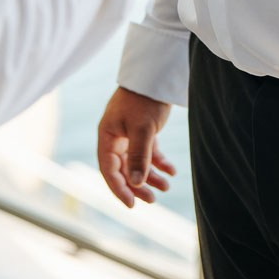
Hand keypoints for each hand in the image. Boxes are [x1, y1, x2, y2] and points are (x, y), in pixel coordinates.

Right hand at [98, 86, 173, 206]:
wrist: (156, 74)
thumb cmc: (144, 99)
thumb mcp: (142, 129)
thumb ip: (139, 156)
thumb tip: (135, 183)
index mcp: (107, 135)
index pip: (109, 169)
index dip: (118, 188)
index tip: (132, 205)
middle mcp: (115, 136)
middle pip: (123, 168)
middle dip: (137, 185)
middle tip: (152, 200)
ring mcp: (128, 133)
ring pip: (136, 162)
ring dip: (150, 176)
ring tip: (166, 187)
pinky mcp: (142, 130)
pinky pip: (148, 152)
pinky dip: (159, 163)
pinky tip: (171, 171)